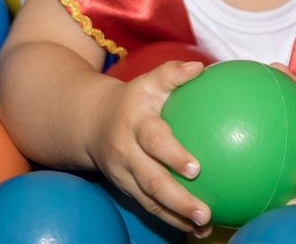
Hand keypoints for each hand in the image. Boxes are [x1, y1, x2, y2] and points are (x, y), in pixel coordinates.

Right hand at [87, 60, 212, 235]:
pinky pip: (148, 207)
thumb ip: (173, 74)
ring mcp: (124, 174)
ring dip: (176, 217)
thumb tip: (200, 67)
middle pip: (151, 180)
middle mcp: (127, 153)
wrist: (91, 122)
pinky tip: (195, 230)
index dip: (173, 155)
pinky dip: (170, 220)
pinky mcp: (125, 188)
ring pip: (149, 200)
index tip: (196, 168)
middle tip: (203, 212)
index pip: (154, 141)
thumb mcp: (148, 81)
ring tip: (203, 226)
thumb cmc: (133, 99)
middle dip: (177, 199)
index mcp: (135, 125)